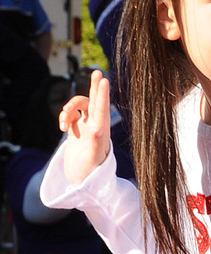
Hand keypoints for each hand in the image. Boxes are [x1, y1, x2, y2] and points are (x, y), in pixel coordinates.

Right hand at [58, 69, 110, 184]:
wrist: (82, 181)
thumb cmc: (90, 172)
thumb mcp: (92, 158)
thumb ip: (95, 144)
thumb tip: (98, 129)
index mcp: (102, 129)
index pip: (102, 107)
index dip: (102, 93)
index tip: (104, 79)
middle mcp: (96, 124)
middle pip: (95, 101)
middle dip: (95, 87)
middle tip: (98, 72)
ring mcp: (86, 125)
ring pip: (79, 106)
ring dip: (68, 108)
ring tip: (63, 123)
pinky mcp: (77, 129)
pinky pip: (70, 114)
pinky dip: (64, 117)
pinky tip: (63, 128)